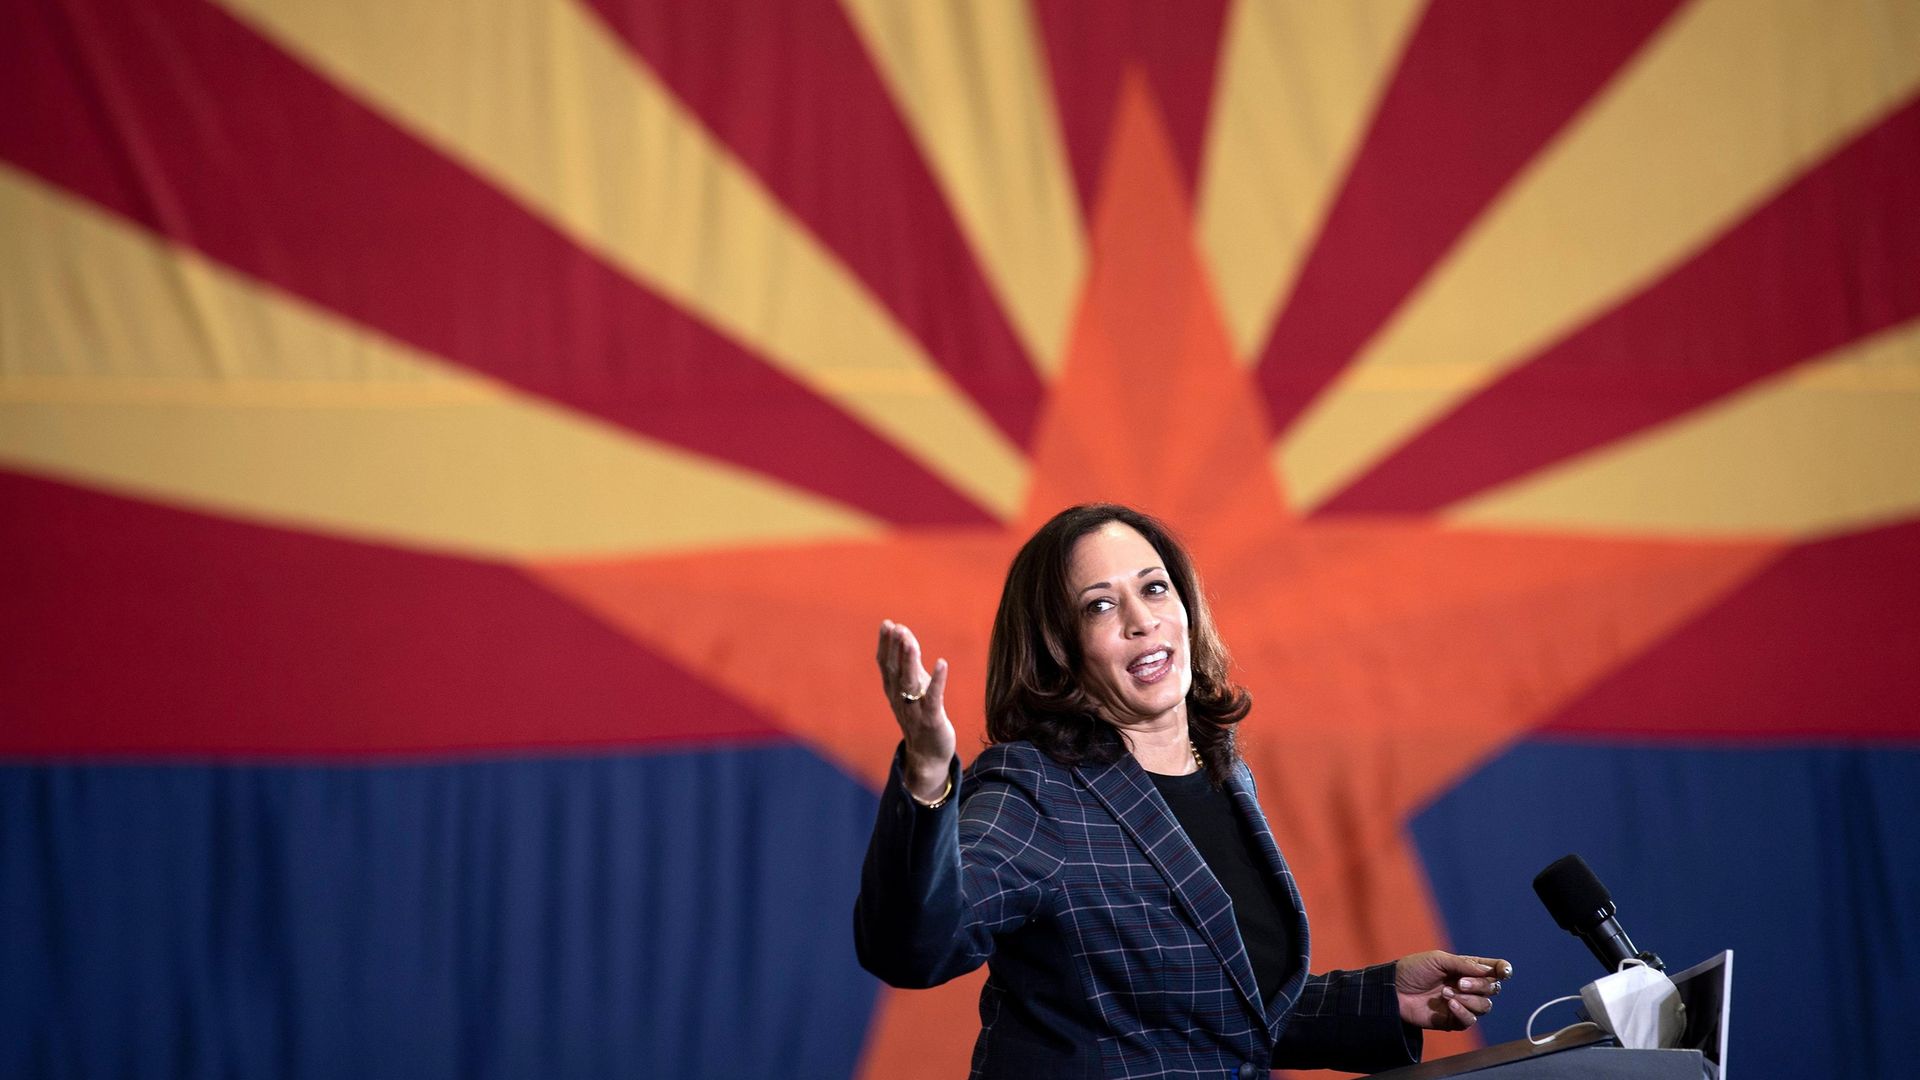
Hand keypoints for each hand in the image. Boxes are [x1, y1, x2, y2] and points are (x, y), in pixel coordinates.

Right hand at [876, 620, 954, 801]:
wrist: (927, 756)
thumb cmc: (920, 717)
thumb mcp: (911, 689)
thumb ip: (908, 664)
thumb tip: (903, 635)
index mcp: (894, 691)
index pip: (886, 665)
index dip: (885, 645)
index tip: (887, 623)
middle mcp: (900, 699)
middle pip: (895, 671)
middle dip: (894, 648)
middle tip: (895, 627)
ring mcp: (915, 710)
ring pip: (910, 682)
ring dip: (909, 660)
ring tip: (909, 640)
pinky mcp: (932, 720)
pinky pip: (933, 698)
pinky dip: (937, 680)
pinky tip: (941, 663)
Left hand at [1395, 950, 1510, 1030]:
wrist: (1393, 990)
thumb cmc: (1413, 970)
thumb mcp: (1438, 959)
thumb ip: (1464, 964)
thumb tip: (1489, 970)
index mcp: (1466, 968)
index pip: (1492, 970)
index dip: (1502, 970)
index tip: (1504, 972)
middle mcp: (1468, 986)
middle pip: (1492, 989)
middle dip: (1479, 986)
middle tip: (1459, 983)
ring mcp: (1462, 1004)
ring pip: (1485, 1006)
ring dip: (1469, 999)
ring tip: (1446, 993)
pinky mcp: (1454, 1020)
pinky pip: (1470, 1020)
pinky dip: (1463, 1012)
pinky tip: (1449, 1005)